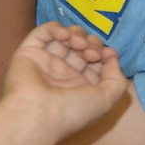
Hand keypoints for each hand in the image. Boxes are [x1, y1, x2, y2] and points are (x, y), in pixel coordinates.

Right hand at [0, 23, 128, 140]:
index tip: (107, 54)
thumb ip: (116, 77)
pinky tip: (64, 35)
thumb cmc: (73, 112)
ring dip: (76, 34)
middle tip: (90, 52)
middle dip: (91, 43)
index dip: (104, 54)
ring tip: (78, 44)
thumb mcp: (107, 99)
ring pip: (64, 37)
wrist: (37, 116)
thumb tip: (111, 55)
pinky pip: (42, 33)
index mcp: (80, 86)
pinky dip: (55, 28)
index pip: (95, 61)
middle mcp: (62, 74)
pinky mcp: (28, 53)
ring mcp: (45, 62)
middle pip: (81, 47)